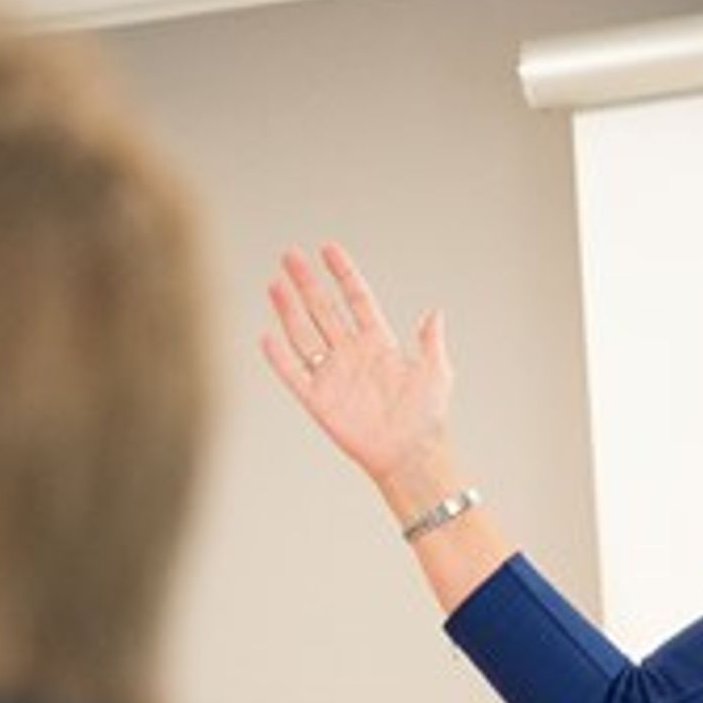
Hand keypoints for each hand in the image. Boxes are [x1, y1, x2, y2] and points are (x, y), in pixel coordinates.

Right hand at [260, 242, 455, 499]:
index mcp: (378, 341)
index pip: (356, 298)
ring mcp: (332, 374)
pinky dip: (278, 356)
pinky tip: (266, 334)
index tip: (329, 248)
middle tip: (290, 254)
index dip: (343, 273)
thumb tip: (433, 312)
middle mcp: (351, 353)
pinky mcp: (318, 400)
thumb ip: (430, 341)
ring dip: (288, 309)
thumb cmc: (427, 415)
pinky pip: (292, 373)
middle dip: (307, 281)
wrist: (411, 453)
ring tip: (274, 283)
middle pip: (323, 308)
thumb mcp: (436, 372)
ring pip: (303, 333)